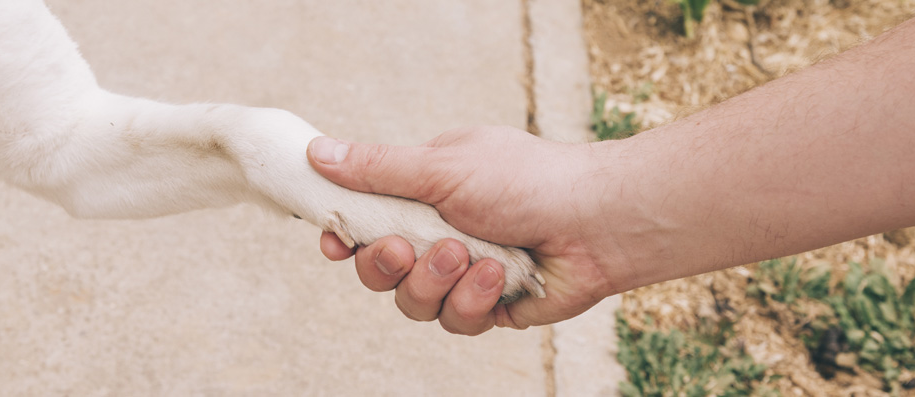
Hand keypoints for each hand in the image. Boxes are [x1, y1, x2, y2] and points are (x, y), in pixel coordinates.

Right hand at [307, 126, 620, 334]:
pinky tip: (498, 276)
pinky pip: (456, 320)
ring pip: (413, 303)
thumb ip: (377, 168)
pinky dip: (473, 300)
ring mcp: (464, 273)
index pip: (366, 220)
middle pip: (380, 270)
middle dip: (388, 265)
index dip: (345, 236)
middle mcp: (440, 234)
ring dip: (436, 282)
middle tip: (405, 248)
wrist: (597, 221)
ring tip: (468, 256)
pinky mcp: (490, 307)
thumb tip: (317, 151)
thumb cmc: (526, 180)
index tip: (335, 241)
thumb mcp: (442, 167)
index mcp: (425, 194)